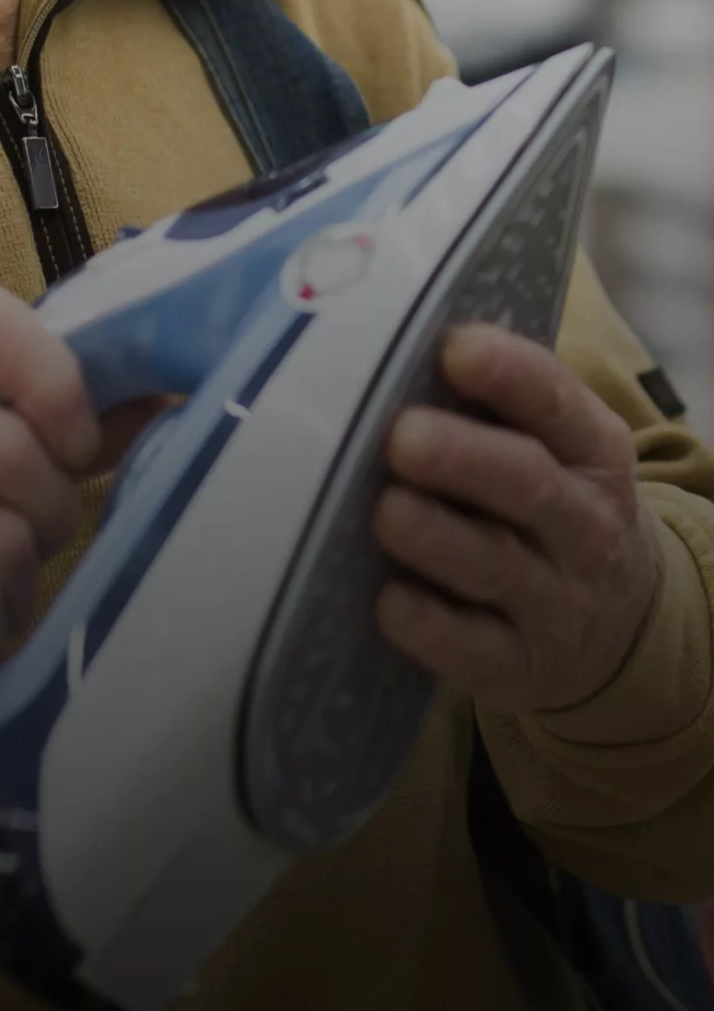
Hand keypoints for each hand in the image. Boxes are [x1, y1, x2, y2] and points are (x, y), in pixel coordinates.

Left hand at [372, 325, 661, 712]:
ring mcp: (557, 600)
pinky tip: (389, 602)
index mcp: (592, 451)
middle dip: (463, 457)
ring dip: (438, 537)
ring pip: (495, 565)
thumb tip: (390, 345)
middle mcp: (584, 524)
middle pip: (526, 483)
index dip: (509, 374)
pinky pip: (474, 649)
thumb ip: (496, 406)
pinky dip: (430, 628)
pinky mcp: (520, 665)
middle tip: (402, 436)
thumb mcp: (556, 451)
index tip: (454, 349)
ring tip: (387, 511)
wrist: (621, 627)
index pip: (555, 403)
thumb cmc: (551, 508)